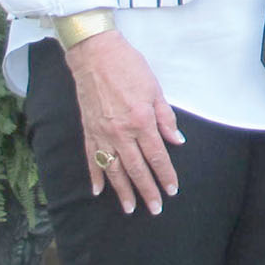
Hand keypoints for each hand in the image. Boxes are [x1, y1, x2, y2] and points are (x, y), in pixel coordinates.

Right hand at [64, 30, 183, 215]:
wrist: (96, 55)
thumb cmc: (130, 68)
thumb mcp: (155, 89)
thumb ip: (166, 118)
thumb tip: (177, 141)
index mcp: (142, 121)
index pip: (156, 155)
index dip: (165, 174)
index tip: (172, 190)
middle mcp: (121, 132)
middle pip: (136, 168)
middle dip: (146, 190)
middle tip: (154, 209)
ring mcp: (102, 134)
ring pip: (112, 170)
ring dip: (121, 191)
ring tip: (129, 208)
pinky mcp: (87, 131)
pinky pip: (90, 159)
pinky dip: (94, 176)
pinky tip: (97, 191)